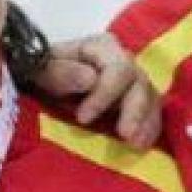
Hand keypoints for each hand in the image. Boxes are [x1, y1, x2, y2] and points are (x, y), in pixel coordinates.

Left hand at [35, 33, 160, 149]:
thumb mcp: (40, 70)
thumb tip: (90, 78)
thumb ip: (59, 72)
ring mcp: (132, 80)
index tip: (83, 118)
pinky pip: (152, 112)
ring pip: (150, 98)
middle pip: (139, 82)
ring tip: (136, 144)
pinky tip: (141, 144)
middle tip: (124, 135)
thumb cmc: (42, 71)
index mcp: (101, 47)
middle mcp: (123, 59)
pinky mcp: (137, 99)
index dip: (105, 94)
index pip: (117, 68)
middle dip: (134, 111)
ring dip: (145, 123)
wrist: (43, 82)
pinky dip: (149, 129)